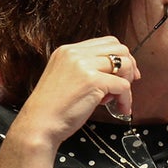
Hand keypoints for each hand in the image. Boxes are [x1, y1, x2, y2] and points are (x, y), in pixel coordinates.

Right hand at [10, 36, 141, 146]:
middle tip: (127, 85)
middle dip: (129, 66)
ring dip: (128, 82)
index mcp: (67, 51)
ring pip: (125, 64)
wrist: (38, 124)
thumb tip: (114, 72)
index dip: (120, 57)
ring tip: (118, 98)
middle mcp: (75, 54)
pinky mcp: (93, 81)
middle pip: (119, 48)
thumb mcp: (64, 78)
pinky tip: (120, 109)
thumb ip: (85, 70)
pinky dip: (126, 99)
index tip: (124, 73)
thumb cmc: (52, 109)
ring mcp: (84, 66)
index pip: (105, 42)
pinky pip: (123, 86)